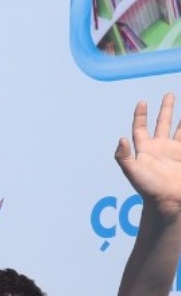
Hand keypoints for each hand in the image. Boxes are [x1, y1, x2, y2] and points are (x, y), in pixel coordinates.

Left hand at [117, 95, 180, 217]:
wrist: (168, 200)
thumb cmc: (148, 188)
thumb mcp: (133, 172)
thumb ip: (124, 156)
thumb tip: (121, 139)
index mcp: (145, 149)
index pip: (140, 128)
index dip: (140, 115)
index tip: (142, 102)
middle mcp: (160, 147)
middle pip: (163, 123)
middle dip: (166, 109)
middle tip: (169, 95)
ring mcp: (174, 151)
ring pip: (180, 129)